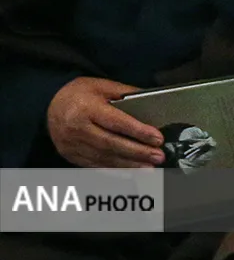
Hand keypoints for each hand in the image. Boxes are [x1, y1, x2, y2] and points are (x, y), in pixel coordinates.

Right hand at [47, 77, 162, 166]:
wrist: (48, 104)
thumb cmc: (79, 93)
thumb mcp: (103, 85)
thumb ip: (127, 93)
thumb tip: (153, 102)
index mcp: (85, 108)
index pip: (116, 122)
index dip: (138, 132)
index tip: (157, 138)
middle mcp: (77, 129)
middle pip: (111, 143)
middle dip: (137, 152)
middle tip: (158, 156)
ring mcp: (71, 145)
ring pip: (103, 158)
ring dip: (129, 165)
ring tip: (149, 168)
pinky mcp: (70, 155)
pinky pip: (94, 165)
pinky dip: (114, 170)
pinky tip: (130, 173)